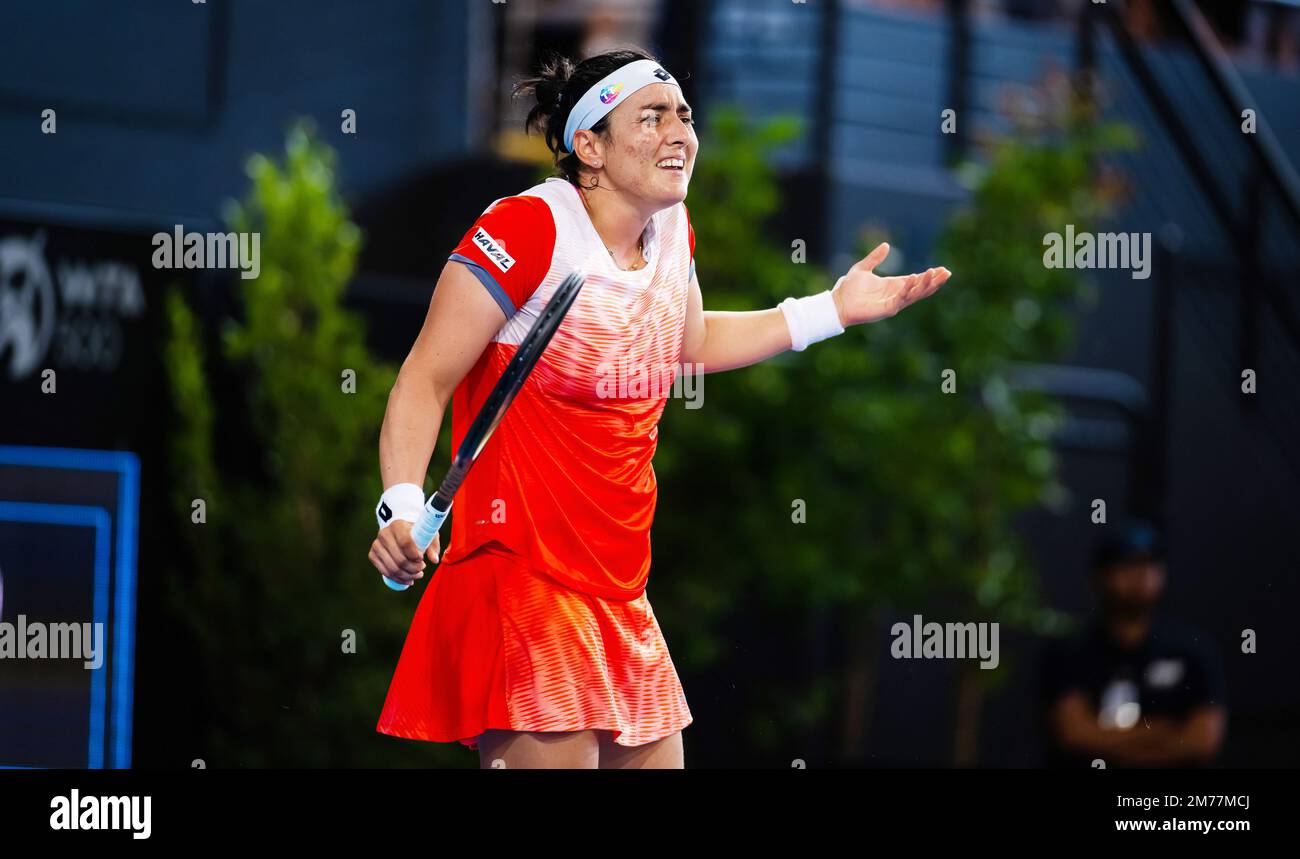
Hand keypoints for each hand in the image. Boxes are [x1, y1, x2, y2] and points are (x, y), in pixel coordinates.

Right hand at [369, 520, 440, 587]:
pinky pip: (385, 572)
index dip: (414, 554)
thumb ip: (432, 546)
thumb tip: (434, 560)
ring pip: (392, 568)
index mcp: (398, 526)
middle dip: (413, 568)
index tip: (422, 559)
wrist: (400, 531)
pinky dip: (398, 579)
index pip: (405, 543)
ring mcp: (376, 545)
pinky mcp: (372, 555)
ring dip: (407, 576)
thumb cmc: (416, 533)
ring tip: (418, 575)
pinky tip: (408, 579)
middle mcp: (384, 534)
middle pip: (399, 559)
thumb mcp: (428, 535)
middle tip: (422, 569)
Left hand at [831, 243, 950, 326]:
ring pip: (915, 294)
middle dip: (934, 281)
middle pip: (921, 289)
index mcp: (894, 285)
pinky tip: (913, 279)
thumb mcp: (863, 268)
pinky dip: (908, 290)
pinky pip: (901, 299)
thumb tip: (886, 245)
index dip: (929, 276)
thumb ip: (875, 257)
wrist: (838, 302)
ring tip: (935, 274)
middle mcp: (897, 295)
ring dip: (925, 285)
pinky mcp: (887, 309)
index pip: (917, 280)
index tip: (942, 269)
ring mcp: (893, 303)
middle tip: (946, 272)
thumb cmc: (849, 288)